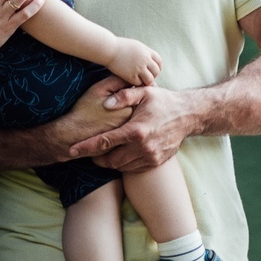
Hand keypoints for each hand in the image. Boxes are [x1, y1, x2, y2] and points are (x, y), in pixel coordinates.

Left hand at [84, 83, 203, 170]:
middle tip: (89, 152)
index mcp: (136, 130)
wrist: (188, 116)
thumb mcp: (144, 92)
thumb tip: (105, 102)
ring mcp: (150, 157)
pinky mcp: (156, 163)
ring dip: (109, 162)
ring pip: (121, 166)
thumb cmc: (163, 102)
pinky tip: (121, 154)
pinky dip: (124, 164)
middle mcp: (142, 147)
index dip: (85, 147)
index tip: (71, 150)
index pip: (104, 142)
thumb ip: (123, 95)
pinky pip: (133, 168)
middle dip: (96, 158)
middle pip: (110, 160)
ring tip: (103, 153)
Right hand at [107, 37, 162, 86]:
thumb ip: (144, 53)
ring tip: (139, 80)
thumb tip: (150, 60)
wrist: (108, 49)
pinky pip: (139, 83)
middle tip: (146, 77)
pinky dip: (136, 83)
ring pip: (149, 80)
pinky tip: (131, 80)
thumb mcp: (136, 46)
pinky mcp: (131, 75)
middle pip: (156, 72)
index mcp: (147, 51)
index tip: (152, 70)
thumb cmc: (119, 47)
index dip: (157, 67)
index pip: (159, 62)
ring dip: (145, 81)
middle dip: (152, 75)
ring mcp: (139, 68)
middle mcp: (145, 59)